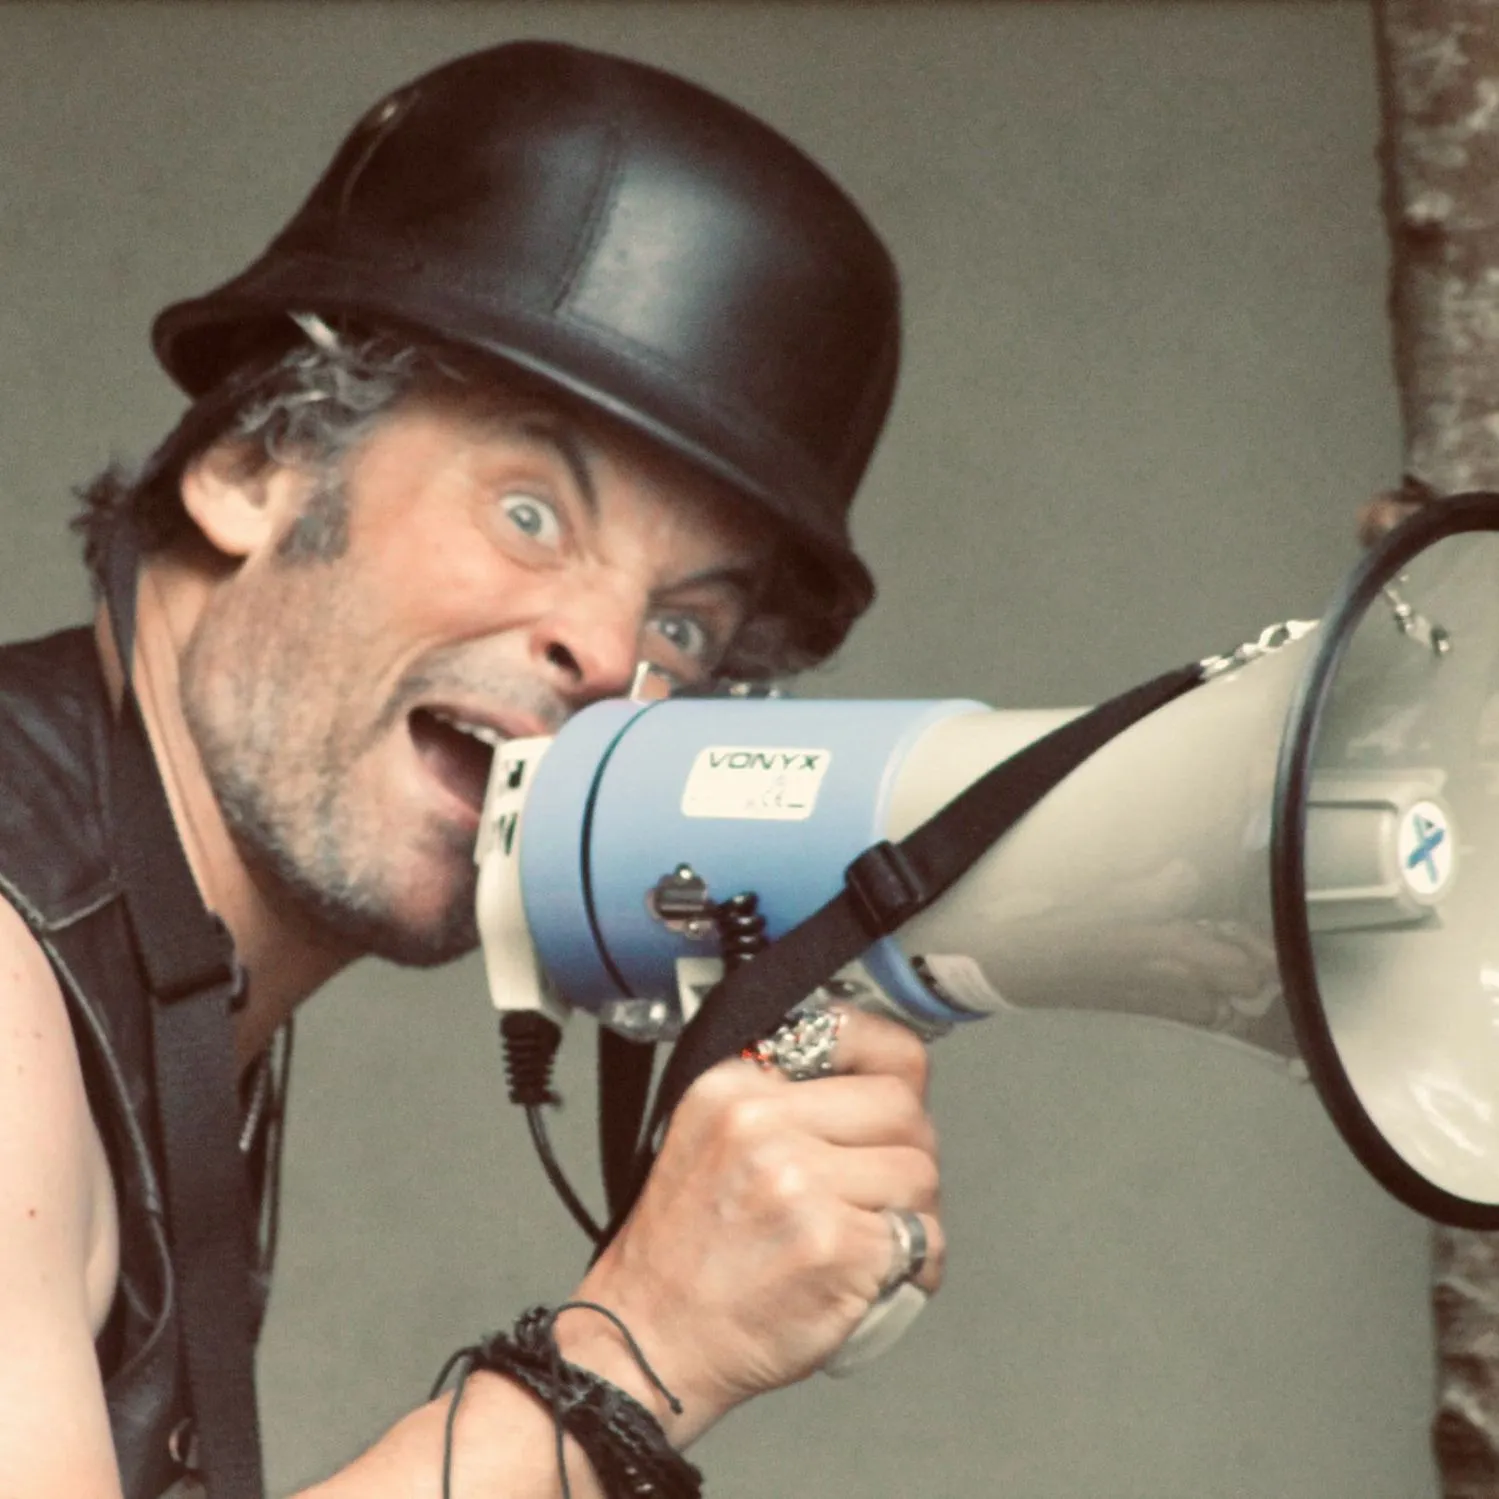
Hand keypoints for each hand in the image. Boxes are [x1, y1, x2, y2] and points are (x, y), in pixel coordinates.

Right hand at [567, 1007, 943, 1443]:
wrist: (648, 1341)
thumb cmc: (684, 1254)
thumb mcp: (707, 1136)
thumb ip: (778, 1100)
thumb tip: (869, 1078)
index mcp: (733, 1085)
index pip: (853, 1037)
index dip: (893, 1068)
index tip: (898, 1089)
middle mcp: (762, 1123)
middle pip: (901, 1106)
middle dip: (910, 1151)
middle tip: (886, 1192)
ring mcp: (799, 1182)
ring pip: (919, 1172)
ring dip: (914, 1213)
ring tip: (874, 1241)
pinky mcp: (833, 1245)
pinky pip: (922, 1238)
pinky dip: (915, 1267)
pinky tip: (877, 1280)